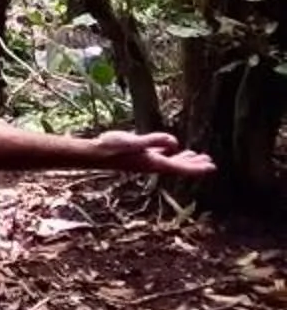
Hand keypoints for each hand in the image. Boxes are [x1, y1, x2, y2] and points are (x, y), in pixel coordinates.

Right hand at [96, 130, 214, 178]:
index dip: (198, 168)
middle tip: (211, 162)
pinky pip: (164, 157)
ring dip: (187, 160)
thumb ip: (155, 141)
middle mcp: (155, 164)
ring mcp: (149, 161)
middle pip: (180, 167)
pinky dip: (173, 155)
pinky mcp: (142, 155)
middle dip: (196, 165)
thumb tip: (175, 142)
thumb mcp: (134, 142)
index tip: (212, 167)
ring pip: (173, 162)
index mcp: (156, 163)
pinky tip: (174, 150)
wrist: (97, 153)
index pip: (182, 168)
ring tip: (198, 156)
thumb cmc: (113, 147)